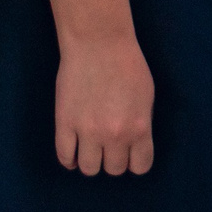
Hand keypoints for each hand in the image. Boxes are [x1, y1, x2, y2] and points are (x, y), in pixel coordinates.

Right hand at [54, 34, 154, 175]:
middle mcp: (114, 135)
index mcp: (139, 127)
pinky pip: (65, 157)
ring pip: (89, 169)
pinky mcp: (64, 124)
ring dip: (92, 161)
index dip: (136, 161)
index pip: (140, 167)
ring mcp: (87, 131)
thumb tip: (134, 146)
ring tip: (92, 148)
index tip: (131, 154)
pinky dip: (70, 160)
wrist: (98, 42)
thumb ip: (142, 124)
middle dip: (114, 159)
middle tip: (110, 145)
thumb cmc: (127, 64)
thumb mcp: (147, 96)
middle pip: (114, 169)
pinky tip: (74, 151)